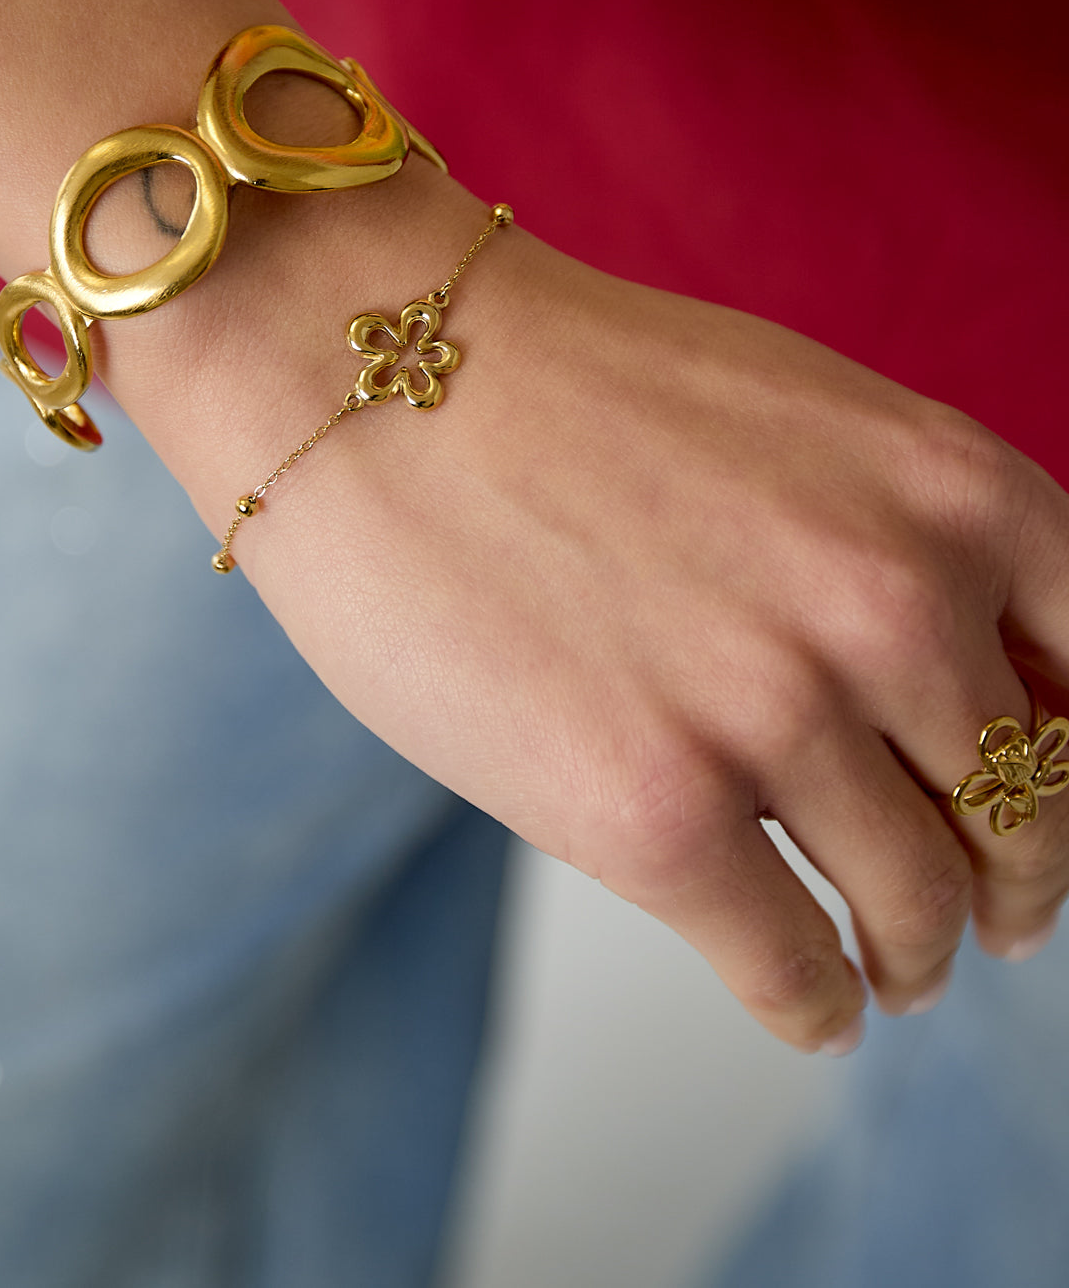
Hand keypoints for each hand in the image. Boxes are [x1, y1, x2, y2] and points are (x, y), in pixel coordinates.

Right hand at [168, 173, 1068, 1052]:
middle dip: (1013, 889)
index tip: (1043, 822)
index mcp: (952, 492)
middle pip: (1024, 815)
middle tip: (986, 923)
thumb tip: (978, 696)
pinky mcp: (653, 816)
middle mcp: (893, 604)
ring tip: (889, 971)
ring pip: (919, 908)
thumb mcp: (805, 422)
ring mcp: (774, 714)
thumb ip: (911, 547)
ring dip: (915, 960)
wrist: (376, 369)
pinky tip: (813, 1006)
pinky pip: (794, 969)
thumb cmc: (573, 388)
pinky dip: (819, 1009)